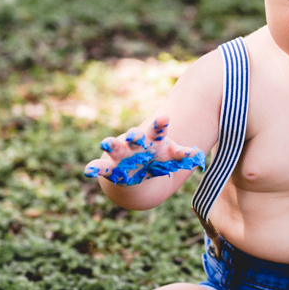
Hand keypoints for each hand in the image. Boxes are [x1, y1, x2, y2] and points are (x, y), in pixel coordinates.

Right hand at [84, 117, 204, 185]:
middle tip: (134, 134)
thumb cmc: (157, 157)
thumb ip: (184, 154)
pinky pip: (102, 168)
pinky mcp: (111, 167)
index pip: (157, 130)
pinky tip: (88, 171)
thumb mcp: (171, 155)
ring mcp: (121, 154)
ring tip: (105, 144)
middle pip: (135, 137)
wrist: (137, 169)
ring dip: (110, 145)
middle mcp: (134, 144)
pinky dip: (95, 169)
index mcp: (151, 140)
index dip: (160, 125)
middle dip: (134, 136)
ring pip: (115, 148)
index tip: (165, 118)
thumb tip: (200, 155)